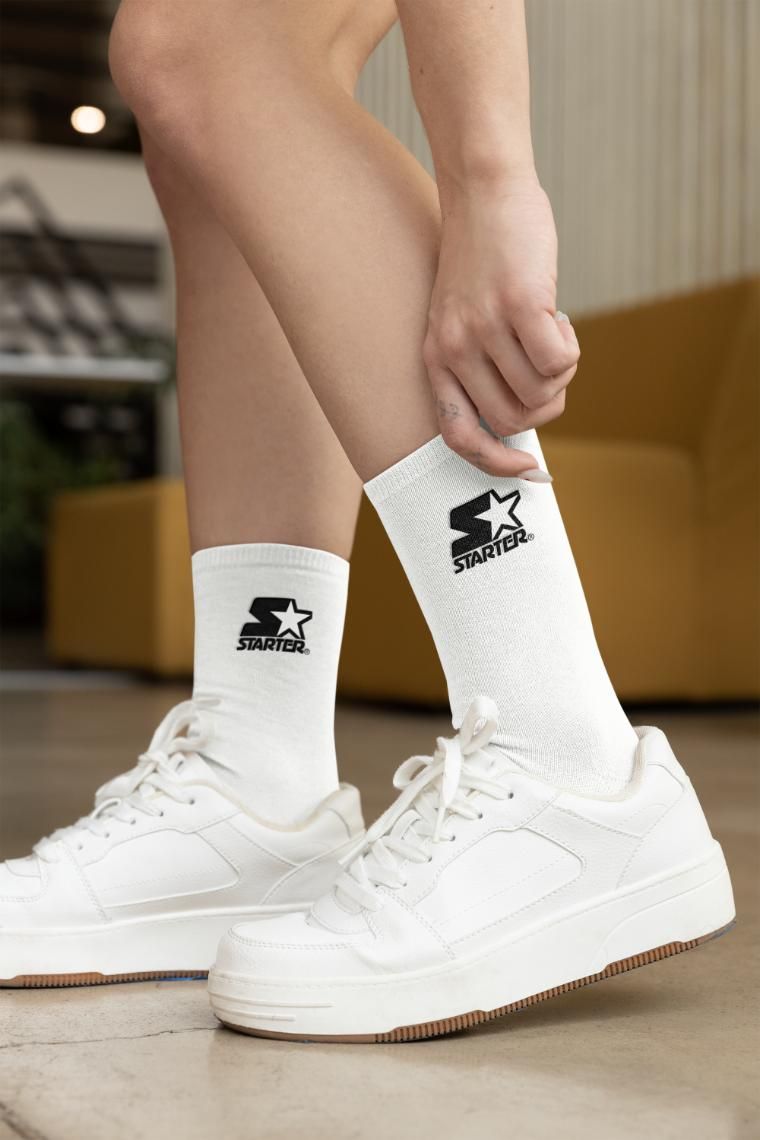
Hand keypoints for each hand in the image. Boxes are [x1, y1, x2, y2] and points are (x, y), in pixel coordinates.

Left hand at [423, 176, 578, 476]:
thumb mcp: (463, 320)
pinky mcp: (518, 306)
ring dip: (560, 371)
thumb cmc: (483, 260)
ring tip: (550, 333)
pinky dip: (570, 349)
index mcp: (435, 360)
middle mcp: (454, 350)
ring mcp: (484, 330)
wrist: (484, 192)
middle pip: (514, 419)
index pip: (459, 438)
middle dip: (545, 402)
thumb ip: (481, 367)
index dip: (495, 463)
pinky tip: (560, 320)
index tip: (530, 468)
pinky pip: (559, 362)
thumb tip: (526, 419)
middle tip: (550, 365)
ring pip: (541, 392)